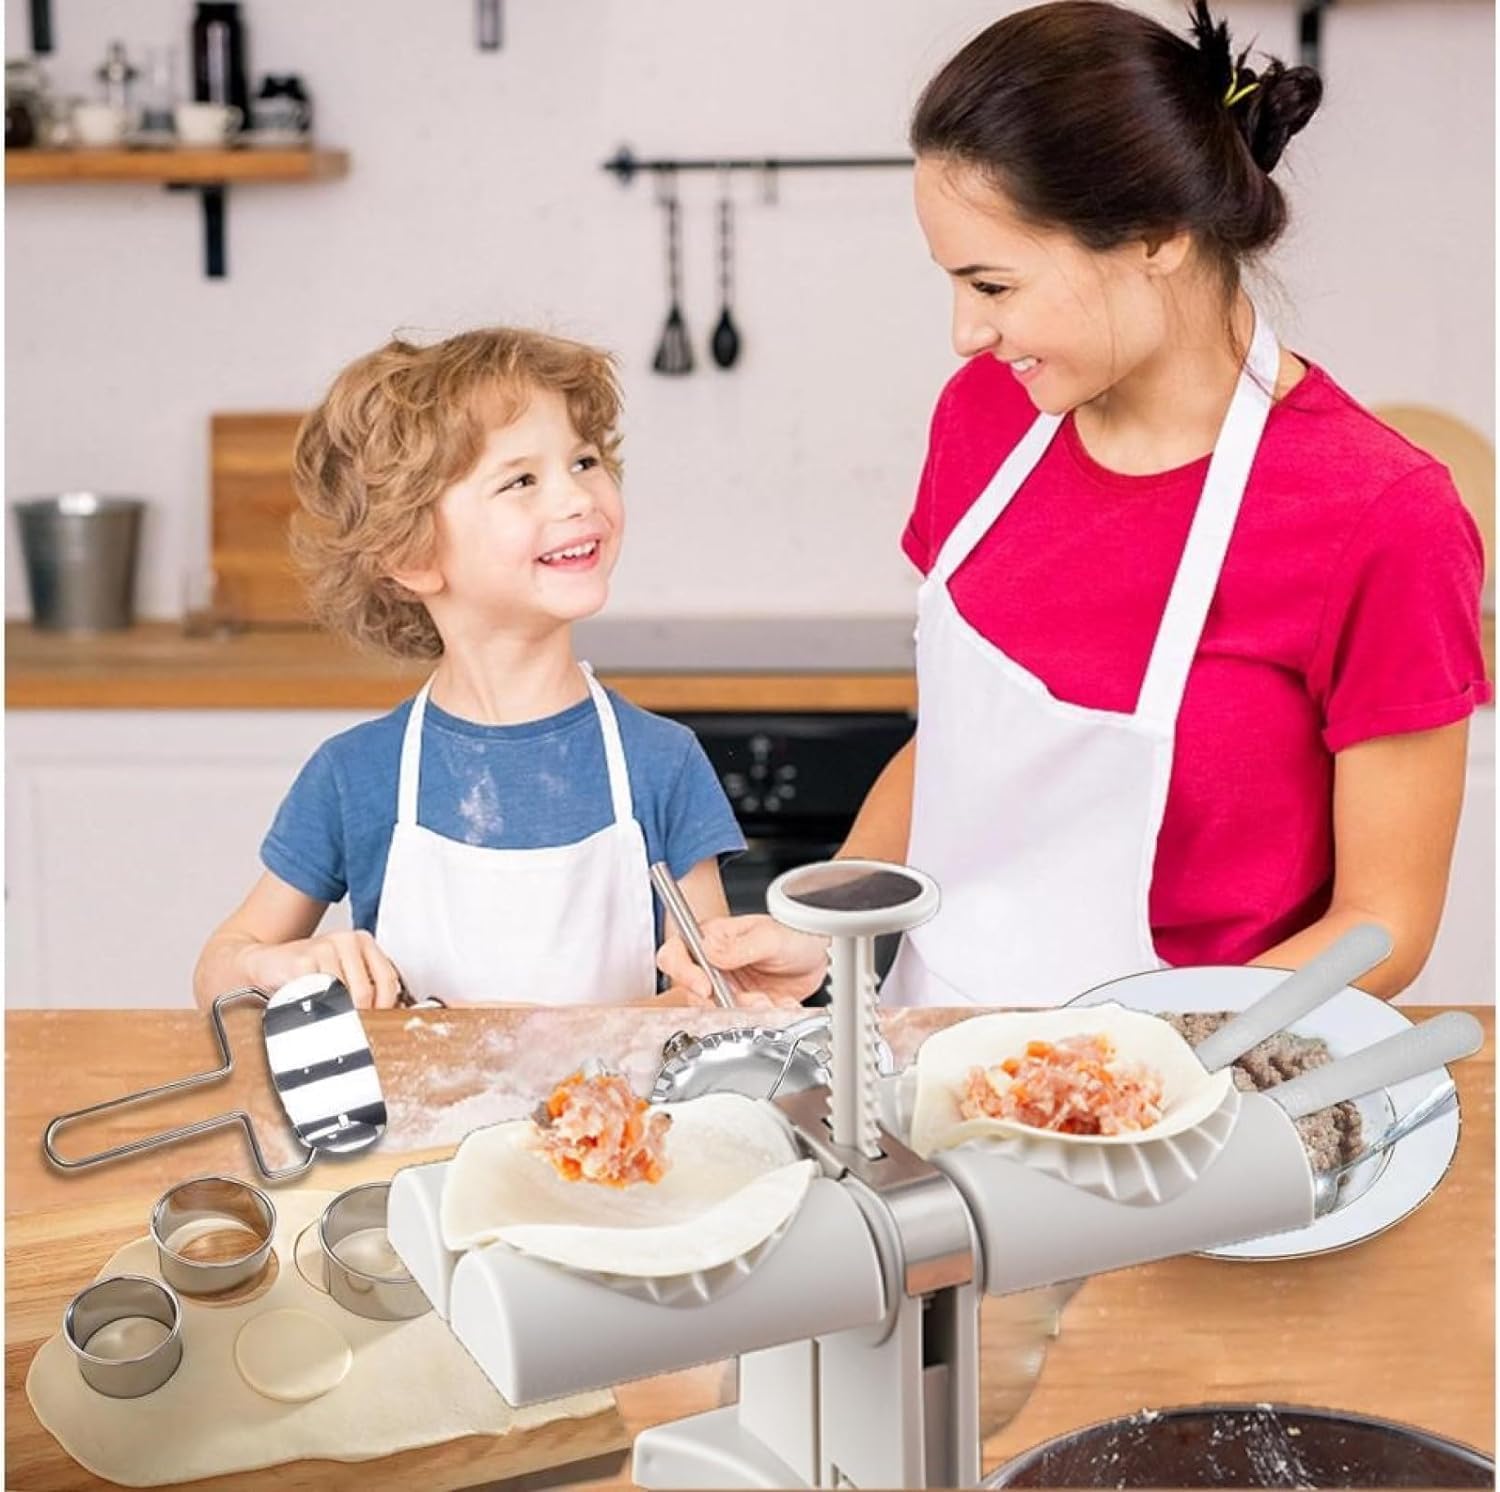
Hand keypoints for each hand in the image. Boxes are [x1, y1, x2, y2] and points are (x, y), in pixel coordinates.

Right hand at [241, 929, 403, 1009]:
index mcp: (362, 941)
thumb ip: (365, 986)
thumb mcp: (343, 973)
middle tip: (351, 1031)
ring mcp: (323, 948)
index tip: (380, 1023)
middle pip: (365, 992)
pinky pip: (317, 996)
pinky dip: (315, 1011)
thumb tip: (386, 1016)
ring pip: (342, 996)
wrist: (266, 962)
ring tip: (327, 1021)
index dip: (386, 1006)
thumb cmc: (308, 971)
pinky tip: (309, 1011)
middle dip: (359, 1017)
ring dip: (335, 1016)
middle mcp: (346, 940)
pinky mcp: (301, 961)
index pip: (387, 978)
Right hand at [656, 915, 828, 1008]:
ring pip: (720, 1011)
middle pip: (695, 992)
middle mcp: (714, 964)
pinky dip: (765, 1017)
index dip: (683, 973)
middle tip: (754, 999)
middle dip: (726, 1002)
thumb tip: (710, 951)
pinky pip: (743, 1021)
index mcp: (712, 938)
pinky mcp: (742, 1006)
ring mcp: (727, 987)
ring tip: (772, 1001)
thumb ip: (740, 946)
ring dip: (749, 1011)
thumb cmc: (794, 932)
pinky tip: (782, 1003)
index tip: (705, 988)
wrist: (819, 954)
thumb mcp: (770, 936)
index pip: (676, 955)